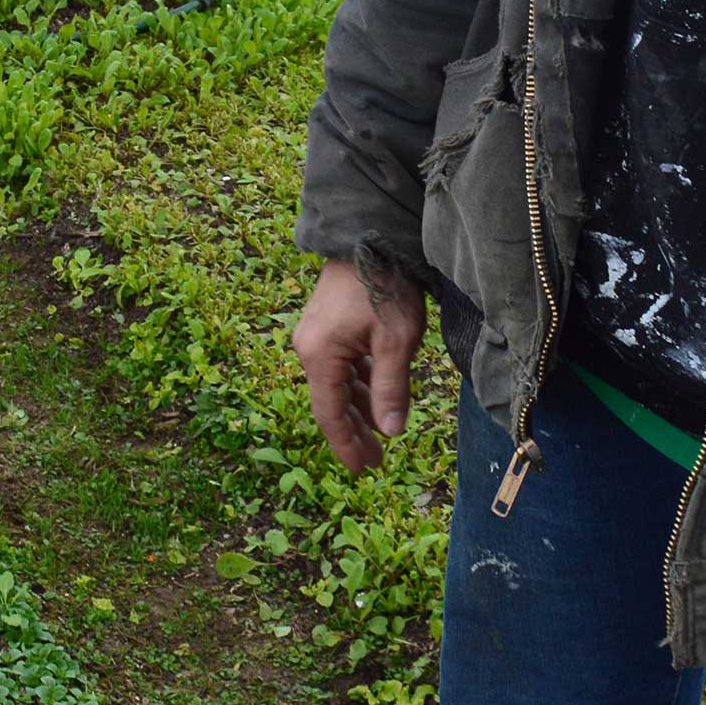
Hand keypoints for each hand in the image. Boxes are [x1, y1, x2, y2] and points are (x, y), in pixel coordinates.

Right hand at [292, 257, 427, 471]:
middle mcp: (309, 348)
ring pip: (338, 383)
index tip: (362, 470)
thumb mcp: (395, 341)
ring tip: (381, 433)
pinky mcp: (328, 324)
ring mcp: (316, 335)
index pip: (330, 414)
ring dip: (359, 408)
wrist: (372, 235)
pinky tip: (377, 396)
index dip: (346, 445)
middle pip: (331, 402)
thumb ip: (390, 388)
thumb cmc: (384, 285)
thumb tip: (390, 431)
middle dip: (354, 432)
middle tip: (376, 461)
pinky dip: (359, 384)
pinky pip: (342, 365)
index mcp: (319, 356)